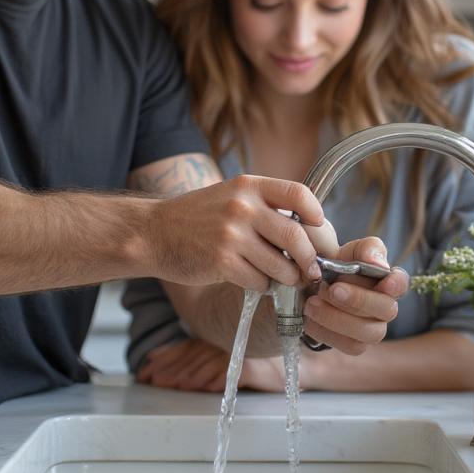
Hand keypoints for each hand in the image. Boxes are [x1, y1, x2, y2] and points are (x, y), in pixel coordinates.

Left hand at [136, 338, 294, 392]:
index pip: (182, 350)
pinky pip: (228, 373)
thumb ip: (200, 362)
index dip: (162, 360)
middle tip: (153, 381)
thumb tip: (170, 372)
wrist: (293, 364)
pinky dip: (214, 380)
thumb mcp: (224, 360)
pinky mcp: (248, 366)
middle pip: (189, 358)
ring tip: (175, 386)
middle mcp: (220, 345)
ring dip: (188, 377)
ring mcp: (234, 354)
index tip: (145, 372)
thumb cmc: (257, 363)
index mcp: (212, 341)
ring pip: (205, 366)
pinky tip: (203, 387)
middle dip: (169, 370)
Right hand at [147, 175, 326, 291]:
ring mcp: (231, 234)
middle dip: (309, 259)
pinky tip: (252, 280)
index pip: (298, 193)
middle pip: (296, 236)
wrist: (154, 233)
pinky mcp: (221, 261)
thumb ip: (264, 206)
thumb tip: (308, 230)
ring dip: (286, 278)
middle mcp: (242, 206)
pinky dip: (262, 286)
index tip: (318, 228)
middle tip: (311, 270)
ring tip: (280, 278)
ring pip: (281, 265)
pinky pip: (259, 281)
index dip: (316, 214)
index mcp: (248, 186)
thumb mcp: (230, 195)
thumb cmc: (197, 217)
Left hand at [301, 237, 409, 354]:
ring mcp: (373, 329)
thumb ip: (367, 249)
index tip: (386, 281)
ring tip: (312, 303)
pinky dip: (326, 332)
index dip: (396, 284)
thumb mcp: (350, 251)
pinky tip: (310, 319)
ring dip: (337, 318)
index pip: (401, 282)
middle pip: (386, 310)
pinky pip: (349, 345)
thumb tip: (378, 263)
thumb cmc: (339, 267)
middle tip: (332, 289)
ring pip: (368, 333)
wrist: (314, 287)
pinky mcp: (357, 344)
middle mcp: (385, 307)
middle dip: (359, 300)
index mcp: (387, 281)